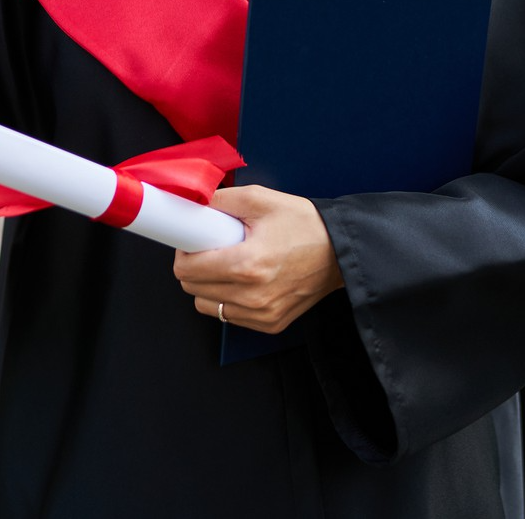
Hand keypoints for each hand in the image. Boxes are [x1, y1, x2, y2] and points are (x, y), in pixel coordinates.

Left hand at [173, 186, 343, 334]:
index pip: (187, 269)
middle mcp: (253, 296)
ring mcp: (261, 314)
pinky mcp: (269, 324)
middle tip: (214, 247)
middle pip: (192, 288)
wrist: (340, 251)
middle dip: (195, 265)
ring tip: (231, 264)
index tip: (192, 241)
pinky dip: (228, 298)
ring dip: (209, 285)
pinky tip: (245, 280)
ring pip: (207, 305)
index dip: (184, 251)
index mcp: (248, 265)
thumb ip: (222, 201)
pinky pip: (229, 315)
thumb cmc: (306, 225)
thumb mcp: (262, 200)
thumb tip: (195, 205)